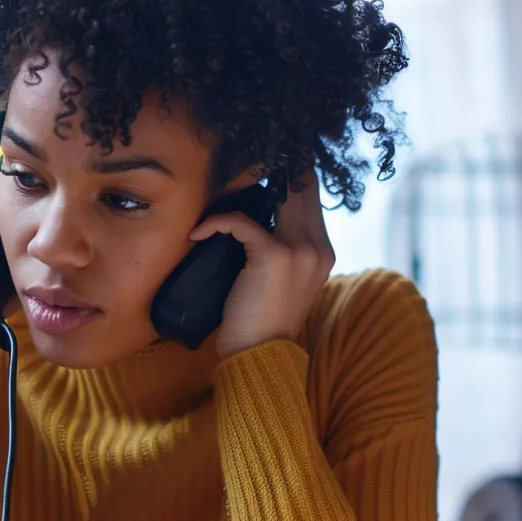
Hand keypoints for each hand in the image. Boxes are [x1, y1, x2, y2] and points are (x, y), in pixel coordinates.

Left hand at [188, 167, 334, 358]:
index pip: (310, 194)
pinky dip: (215, 224)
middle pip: (300, 185)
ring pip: (276, 194)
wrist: (260, 355)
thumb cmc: (263, 321)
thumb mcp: (285, 281)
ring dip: (242, 190)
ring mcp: (300, 250)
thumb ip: (283, 249)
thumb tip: (256, 220)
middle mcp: (318, 246)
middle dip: (269, 169)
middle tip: (239, 165)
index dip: (287, 173)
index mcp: (323, 251)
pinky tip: (198, 233)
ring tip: (219, 193)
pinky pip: (239, 222)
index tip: (258, 166)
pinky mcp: (273, 256)